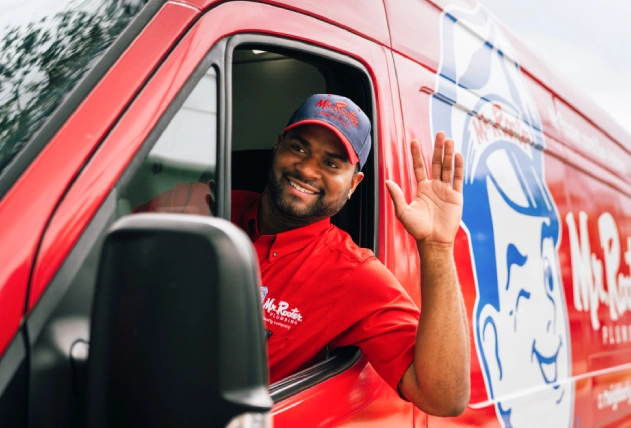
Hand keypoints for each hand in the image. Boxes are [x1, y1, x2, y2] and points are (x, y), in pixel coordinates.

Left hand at [386, 132, 463, 248]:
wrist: (433, 241)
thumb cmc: (417, 229)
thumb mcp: (403, 212)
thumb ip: (396, 196)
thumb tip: (387, 181)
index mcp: (422, 188)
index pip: (419, 167)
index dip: (417, 154)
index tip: (414, 141)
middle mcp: (434, 187)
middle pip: (436, 163)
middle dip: (437, 148)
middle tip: (439, 133)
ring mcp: (446, 191)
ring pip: (448, 168)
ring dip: (448, 154)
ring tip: (448, 140)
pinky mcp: (456, 197)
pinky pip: (457, 179)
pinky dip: (458, 167)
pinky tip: (457, 156)